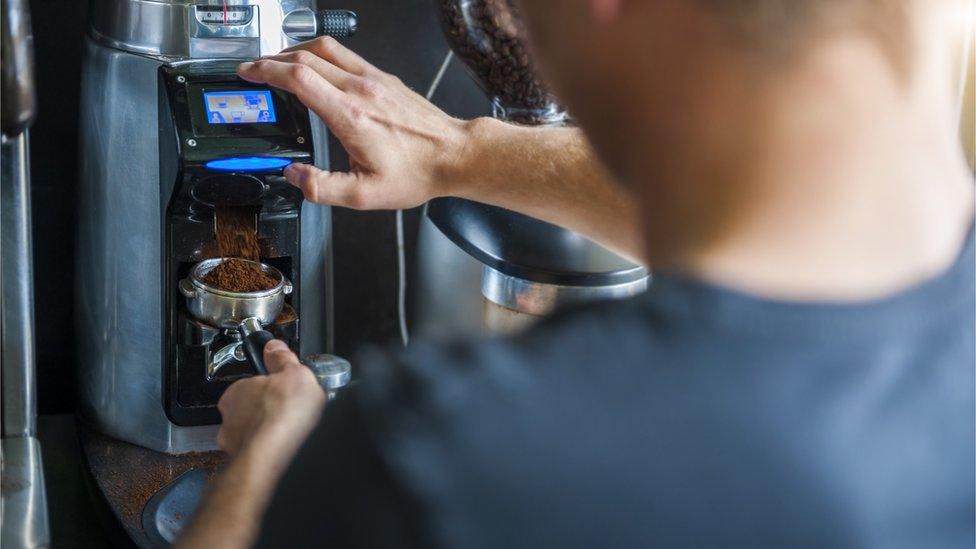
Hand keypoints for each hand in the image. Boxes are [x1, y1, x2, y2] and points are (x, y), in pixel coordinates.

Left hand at [216, 340, 324, 465]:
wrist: (278, 455)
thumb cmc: (281, 415)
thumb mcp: (294, 372)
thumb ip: (282, 358)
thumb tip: (275, 347)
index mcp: (236, 391)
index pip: (250, 383)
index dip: (268, 385)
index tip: (280, 387)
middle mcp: (229, 417)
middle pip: (248, 410)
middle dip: (265, 411)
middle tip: (287, 412)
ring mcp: (234, 442)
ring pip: (249, 434)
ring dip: (264, 434)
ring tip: (287, 434)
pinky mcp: (243, 463)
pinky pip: (255, 455)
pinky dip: (266, 454)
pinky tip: (282, 450)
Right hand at [237, 37, 469, 209]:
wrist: (454, 155)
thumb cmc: (417, 172)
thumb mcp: (365, 194)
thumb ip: (323, 187)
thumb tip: (294, 176)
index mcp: (350, 115)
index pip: (299, 77)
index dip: (266, 71)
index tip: (248, 74)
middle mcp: (361, 89)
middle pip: (306, 57)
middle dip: (272, 60)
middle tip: (254, 69)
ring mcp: (374, 79)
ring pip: (326, 49)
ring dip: (295, 51)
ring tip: (278, 64)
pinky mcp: (384, 78)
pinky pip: (345, 55)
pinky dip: (320, 56)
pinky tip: (316, 69)